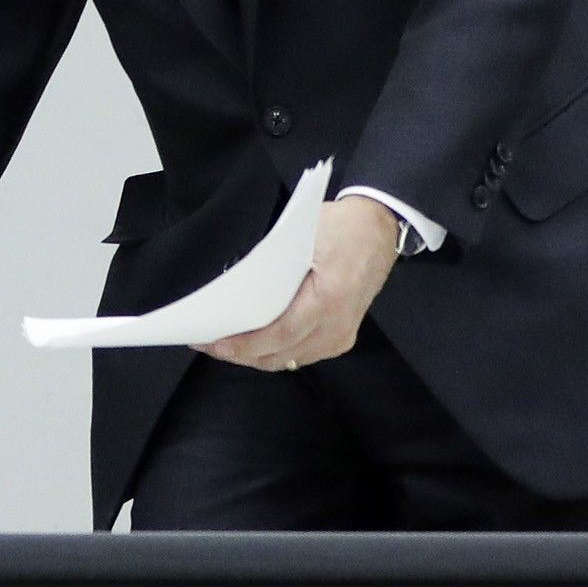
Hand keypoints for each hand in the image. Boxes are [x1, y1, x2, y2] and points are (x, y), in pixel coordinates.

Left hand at [200, 194, 404, 371]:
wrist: (379, 227)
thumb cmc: (342, 227)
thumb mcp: (301, 237)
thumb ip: (271, 266)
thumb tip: (235, 290)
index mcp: (330, 298)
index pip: (280, 333)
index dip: (245, 344)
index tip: (216, 343)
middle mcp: (339, 324)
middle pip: (282, 354)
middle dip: (241, 354)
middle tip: (209, 344)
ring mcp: (342, 335)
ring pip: (290, 359)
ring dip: (255, 356)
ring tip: (225, 346)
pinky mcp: (341, 337)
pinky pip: (301, 355)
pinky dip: (275, 352)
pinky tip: (253, 345)